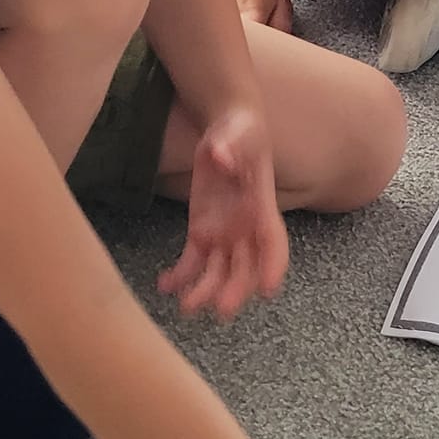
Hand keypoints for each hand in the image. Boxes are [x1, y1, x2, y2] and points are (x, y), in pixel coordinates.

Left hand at [158, 104, 288, 319]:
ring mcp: (225, 233)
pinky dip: (180, 277)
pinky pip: (193, 261)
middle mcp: (246, 227)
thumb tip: (221, 157)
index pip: (272, 239)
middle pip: (246, 266)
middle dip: (235, 289)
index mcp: (261, 205)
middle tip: (221, 309)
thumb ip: (229, 145)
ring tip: (186, 306)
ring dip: (205, 291)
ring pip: (218, 271)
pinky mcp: (203, 231)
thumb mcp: (235, 132)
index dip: (273, 264)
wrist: (229, 129)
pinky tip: (165, 285)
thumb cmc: (240, 130)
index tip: (268, 289)